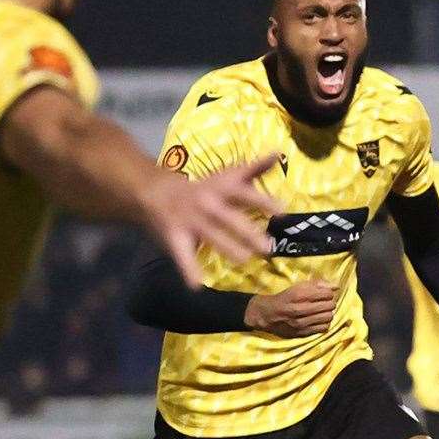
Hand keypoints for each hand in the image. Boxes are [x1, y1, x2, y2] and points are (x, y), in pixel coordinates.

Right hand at [142, 156, 283, 286]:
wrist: (155, 191)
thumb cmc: (204, 187)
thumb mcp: (228, 175)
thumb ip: (255, 168)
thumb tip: (279, 152)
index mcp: (222, 188)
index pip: (245, 194)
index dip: (263, 201)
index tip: (282, 211)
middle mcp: (208, 204)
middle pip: (230, 218)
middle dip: (249, 233)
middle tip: (268, 248)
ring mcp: (191, 221)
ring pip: (212, 236)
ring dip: (229, 248)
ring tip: (245, 260)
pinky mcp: (175, 236)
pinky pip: (183, 255)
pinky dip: (189, 270)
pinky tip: (197, 286)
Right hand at [244, 280, 336, 337]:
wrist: (268, 315)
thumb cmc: (286, 298)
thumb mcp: (298, 286)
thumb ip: (318, 284)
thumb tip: (336, 287)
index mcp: (299, 295)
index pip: (327, 294)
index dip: (328, 293)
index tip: (324, 294)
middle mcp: (300, 309)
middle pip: (329, 306)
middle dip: (329, 303)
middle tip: (324, 303)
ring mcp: (301, 323)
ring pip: (328, 317)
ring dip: (328, 313)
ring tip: (322, 312)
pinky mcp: (302, 333)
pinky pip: (323, 328)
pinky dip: (324, 323)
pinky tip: (318, 320)